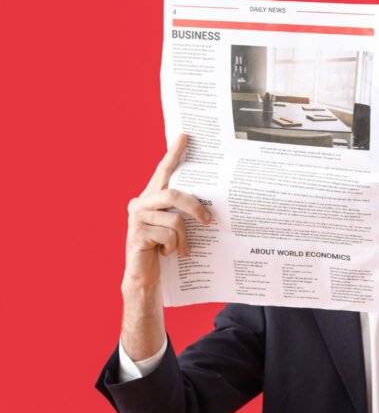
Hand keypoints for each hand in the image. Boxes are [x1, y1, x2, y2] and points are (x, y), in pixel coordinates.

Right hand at [123, 134, 211, 290]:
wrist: (145, 275)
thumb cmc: (163, 248)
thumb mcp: (173, 226)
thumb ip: (181, 210)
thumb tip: (207, 203)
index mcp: (150, 197)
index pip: (163, 171)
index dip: (173, 153)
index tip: (185, 136)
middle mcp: (140, 203)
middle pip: (174, 195)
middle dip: (196, 207)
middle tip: (209, 221)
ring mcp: (136, 218)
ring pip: (175, 219)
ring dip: (185, 237)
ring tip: (183, 248)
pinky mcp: (136, 234)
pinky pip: (168, 235)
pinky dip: (174, 247)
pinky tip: (167, 253)